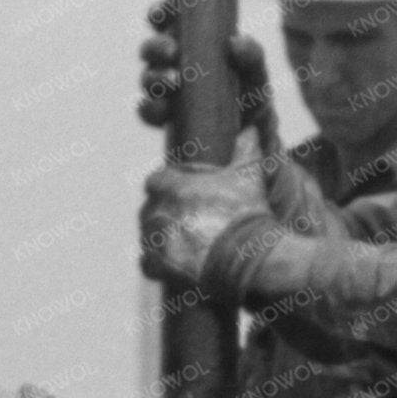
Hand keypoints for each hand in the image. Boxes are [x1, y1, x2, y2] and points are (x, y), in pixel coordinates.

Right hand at [138, 4, 280, 152]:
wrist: (250, 133)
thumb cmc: (249, 92)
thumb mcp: (256, 72)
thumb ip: (252, 55)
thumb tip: (235, 42)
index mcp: (189, 42)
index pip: (167, 21)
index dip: (159, 13)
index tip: (163, 13)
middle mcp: (171, 64)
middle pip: (151, 49)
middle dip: (156, 48)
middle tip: (172, 52)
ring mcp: (164, 90)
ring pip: (147, 78)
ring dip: (155, 78)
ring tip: (173, 83)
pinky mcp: (163, 117)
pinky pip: (146, 111)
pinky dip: (150, 108)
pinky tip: (163, 109)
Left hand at [142, 158, 267, 288]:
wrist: (249, 256)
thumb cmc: (248, 214)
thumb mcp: (250, 175)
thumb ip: (246, 149)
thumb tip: (250, 130)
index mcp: (175, 188)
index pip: (155, 180)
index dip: (167, 186)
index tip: (180, 192)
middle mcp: (160, 212)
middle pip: (150, 208)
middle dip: (163, 212)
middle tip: (185, 219)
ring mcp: (157, 240)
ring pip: (147, 235)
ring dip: (159, 236)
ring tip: (180, 241)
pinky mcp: (159, 266)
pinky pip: (146, 263)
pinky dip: (156, 263)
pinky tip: (170, 263)